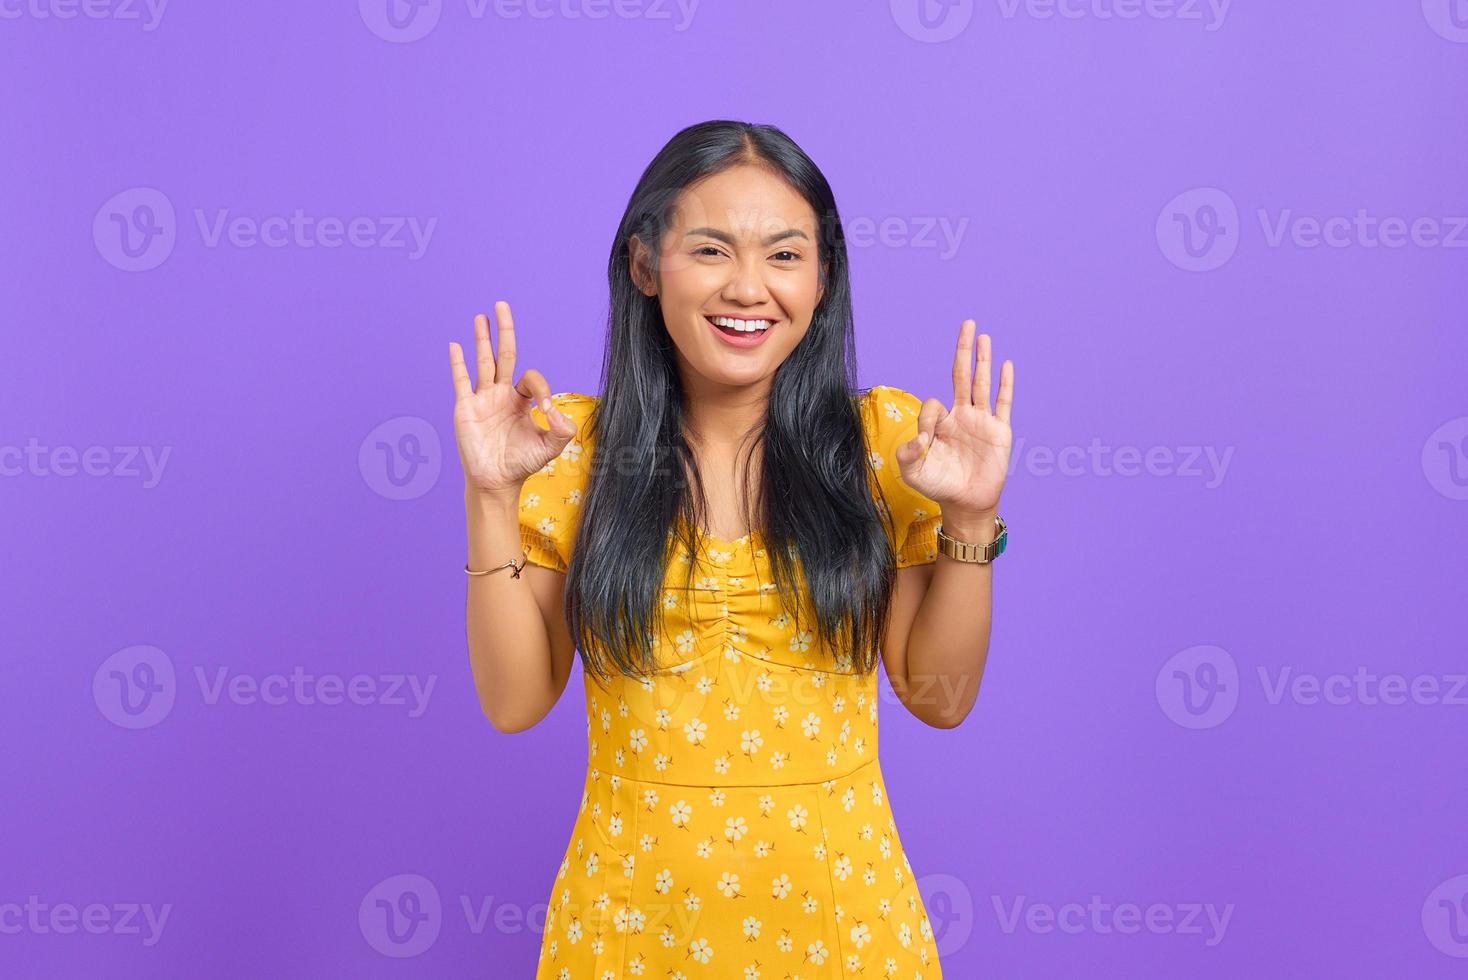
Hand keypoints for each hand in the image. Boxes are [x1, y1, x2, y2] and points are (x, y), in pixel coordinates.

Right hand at [448, 301, 577, 496]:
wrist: (496, 482)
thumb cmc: (522, 464)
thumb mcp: (550, 448)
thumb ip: (562, 431)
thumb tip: (559, 413)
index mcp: (522, 400)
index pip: (532, 379)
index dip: (543, 389)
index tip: (546, 411)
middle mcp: (502, 394)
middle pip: (505, 355)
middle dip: (505, 331)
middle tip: (503, 305)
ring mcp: (483, 398)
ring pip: (483, 362)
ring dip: (482, 339)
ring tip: (481, 317)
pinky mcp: (466, 407)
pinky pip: (461, 381)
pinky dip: (458, 363)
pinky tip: (455, 345)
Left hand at [895, 321, 1014, 519]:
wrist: (966, 503)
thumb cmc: (938, 486)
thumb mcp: (913, 472)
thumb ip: (908, 455)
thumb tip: (918, 439)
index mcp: (939, 423)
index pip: (933, 404)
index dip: (928, 418)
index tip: (925, 441)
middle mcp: (961, 416)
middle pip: (962, 375)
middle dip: (962, 350)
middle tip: (966, 323)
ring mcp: (981, 421)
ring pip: (982, 383)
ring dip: (983, 359)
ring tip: (983, 336)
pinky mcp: (999, 431)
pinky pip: (1002, 403)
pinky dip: (1004, 384)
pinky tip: (1006, 365)